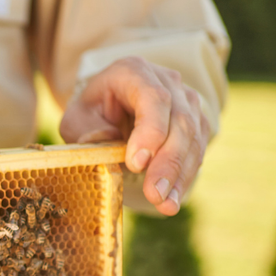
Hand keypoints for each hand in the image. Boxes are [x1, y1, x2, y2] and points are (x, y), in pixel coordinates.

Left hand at [59, 56, 209, 215]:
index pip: (153, 98)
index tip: (136, 164)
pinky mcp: (196, 122)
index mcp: (134, 71)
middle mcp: (167, 81)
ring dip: (180, 175)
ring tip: (165, 204)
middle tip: (154, 194)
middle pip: (179, 121)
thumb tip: (108, 142)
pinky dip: (184, 177)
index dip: (150, 132)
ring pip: (193, 138)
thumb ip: (86, 130)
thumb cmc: (92, 111)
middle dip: (168, 162)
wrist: (111, 104)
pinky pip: (198, 150)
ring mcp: (187, 101)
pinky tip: (172, 199)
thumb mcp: (77, 118)